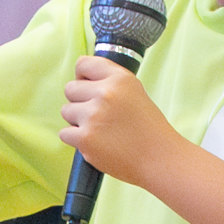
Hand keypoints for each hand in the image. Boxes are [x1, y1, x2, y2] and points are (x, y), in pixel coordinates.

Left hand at [59, 55, 179, 183]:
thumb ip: (110, 82)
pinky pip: (65, 133)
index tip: (89, 87)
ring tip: (100, 130)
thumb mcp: (135, 92)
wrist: (159, 159)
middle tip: (98, 115)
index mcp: (119, 78)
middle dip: (80, 101)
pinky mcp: (85, 138)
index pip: (83, 64)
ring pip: (66, 111)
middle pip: (70, 89)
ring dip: (77, 121)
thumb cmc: (147, 128)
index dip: (83, 77)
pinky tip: (96, 142)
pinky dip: (76, 140)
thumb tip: (81, 79)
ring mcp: (93, 115)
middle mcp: (105, 93)